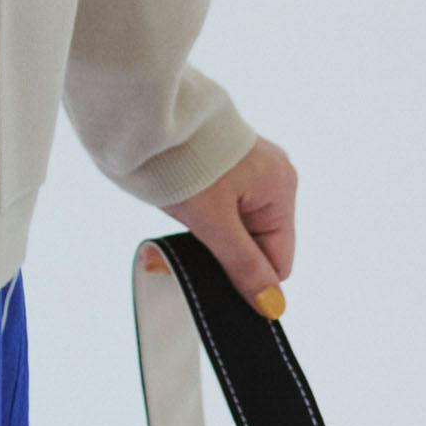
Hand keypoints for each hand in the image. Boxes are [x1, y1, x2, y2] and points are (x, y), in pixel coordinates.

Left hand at [162, 135, 298, 319]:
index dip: (247, 277)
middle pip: (257, 244)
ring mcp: (250, 169)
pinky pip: (223, 208)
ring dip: (208, 237)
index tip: (211, 277)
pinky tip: (180, 209)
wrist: (144, 118)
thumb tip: (273, 307)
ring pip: (236, 227)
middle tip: (183, 252)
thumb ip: (243, 265)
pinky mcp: (226, 166)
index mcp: (281, 190)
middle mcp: (273, 177)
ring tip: (179, 225)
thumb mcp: (213, 222)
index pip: (278, 261)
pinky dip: (202, 217)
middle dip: (222, 255)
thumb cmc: (183, 164)